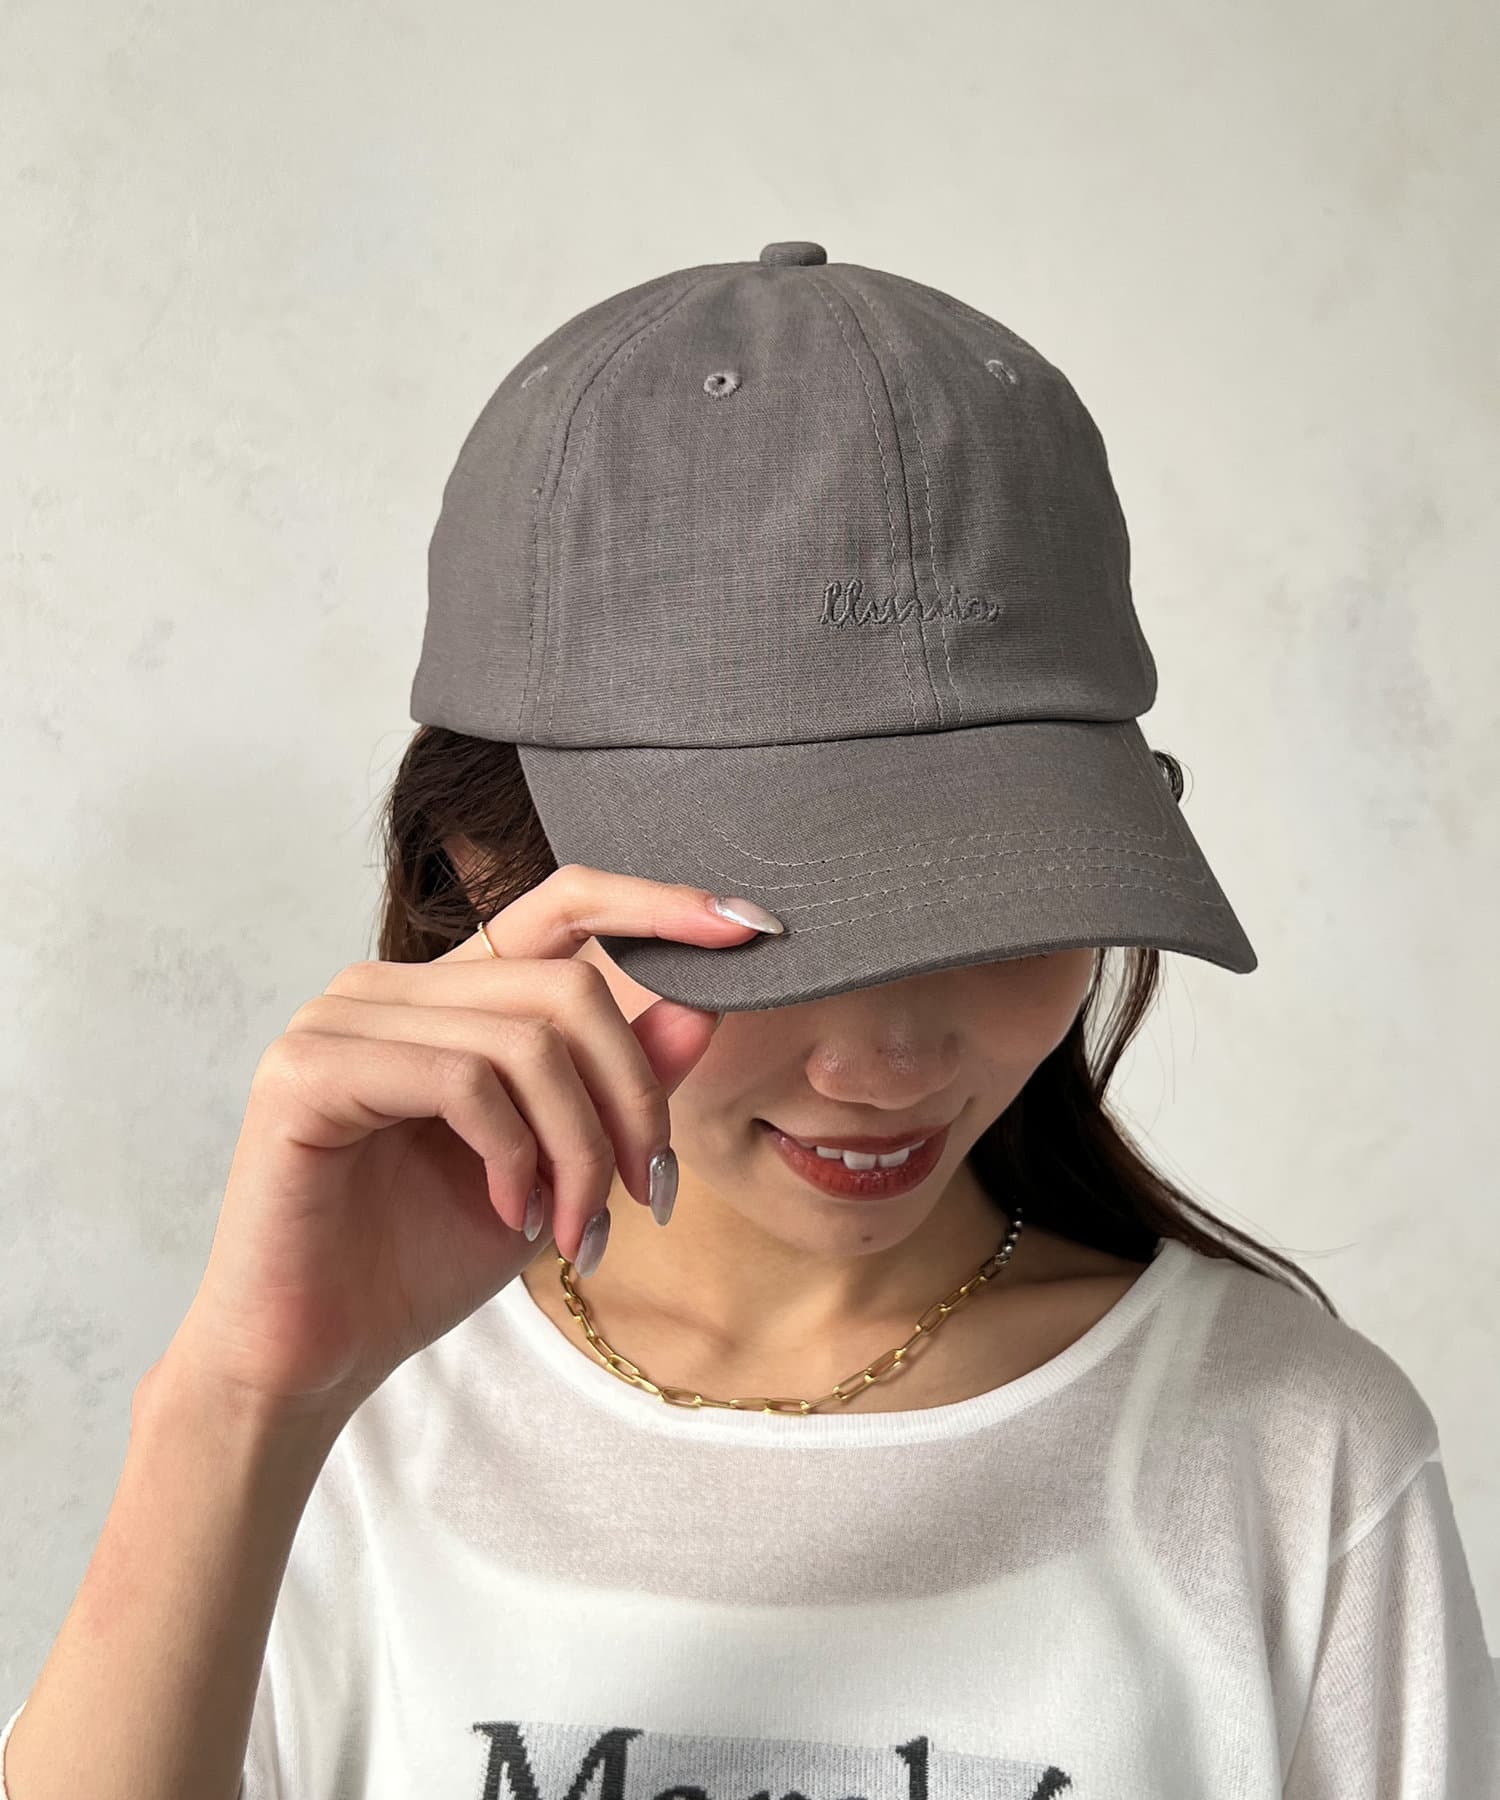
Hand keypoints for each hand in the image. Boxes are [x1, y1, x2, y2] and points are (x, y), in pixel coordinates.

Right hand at [150, 867, 766, 1422]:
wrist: (316, 1355)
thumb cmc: (422, 1257)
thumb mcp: (555, 1166)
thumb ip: (617, 1085)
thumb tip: (702, 1010)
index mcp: (448, 994)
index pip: (563, 903)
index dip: (658, 905)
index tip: (750, 931)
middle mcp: (390, 986)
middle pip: (569, 988)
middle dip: (633, 1098)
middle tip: (647, 1192)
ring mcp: (341, 1018)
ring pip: (528, 1040)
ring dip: (581, 1148)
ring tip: (577, 1228)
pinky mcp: (309, 1069)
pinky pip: (463, 1081)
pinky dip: (514, 1158)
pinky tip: (512, 1216)